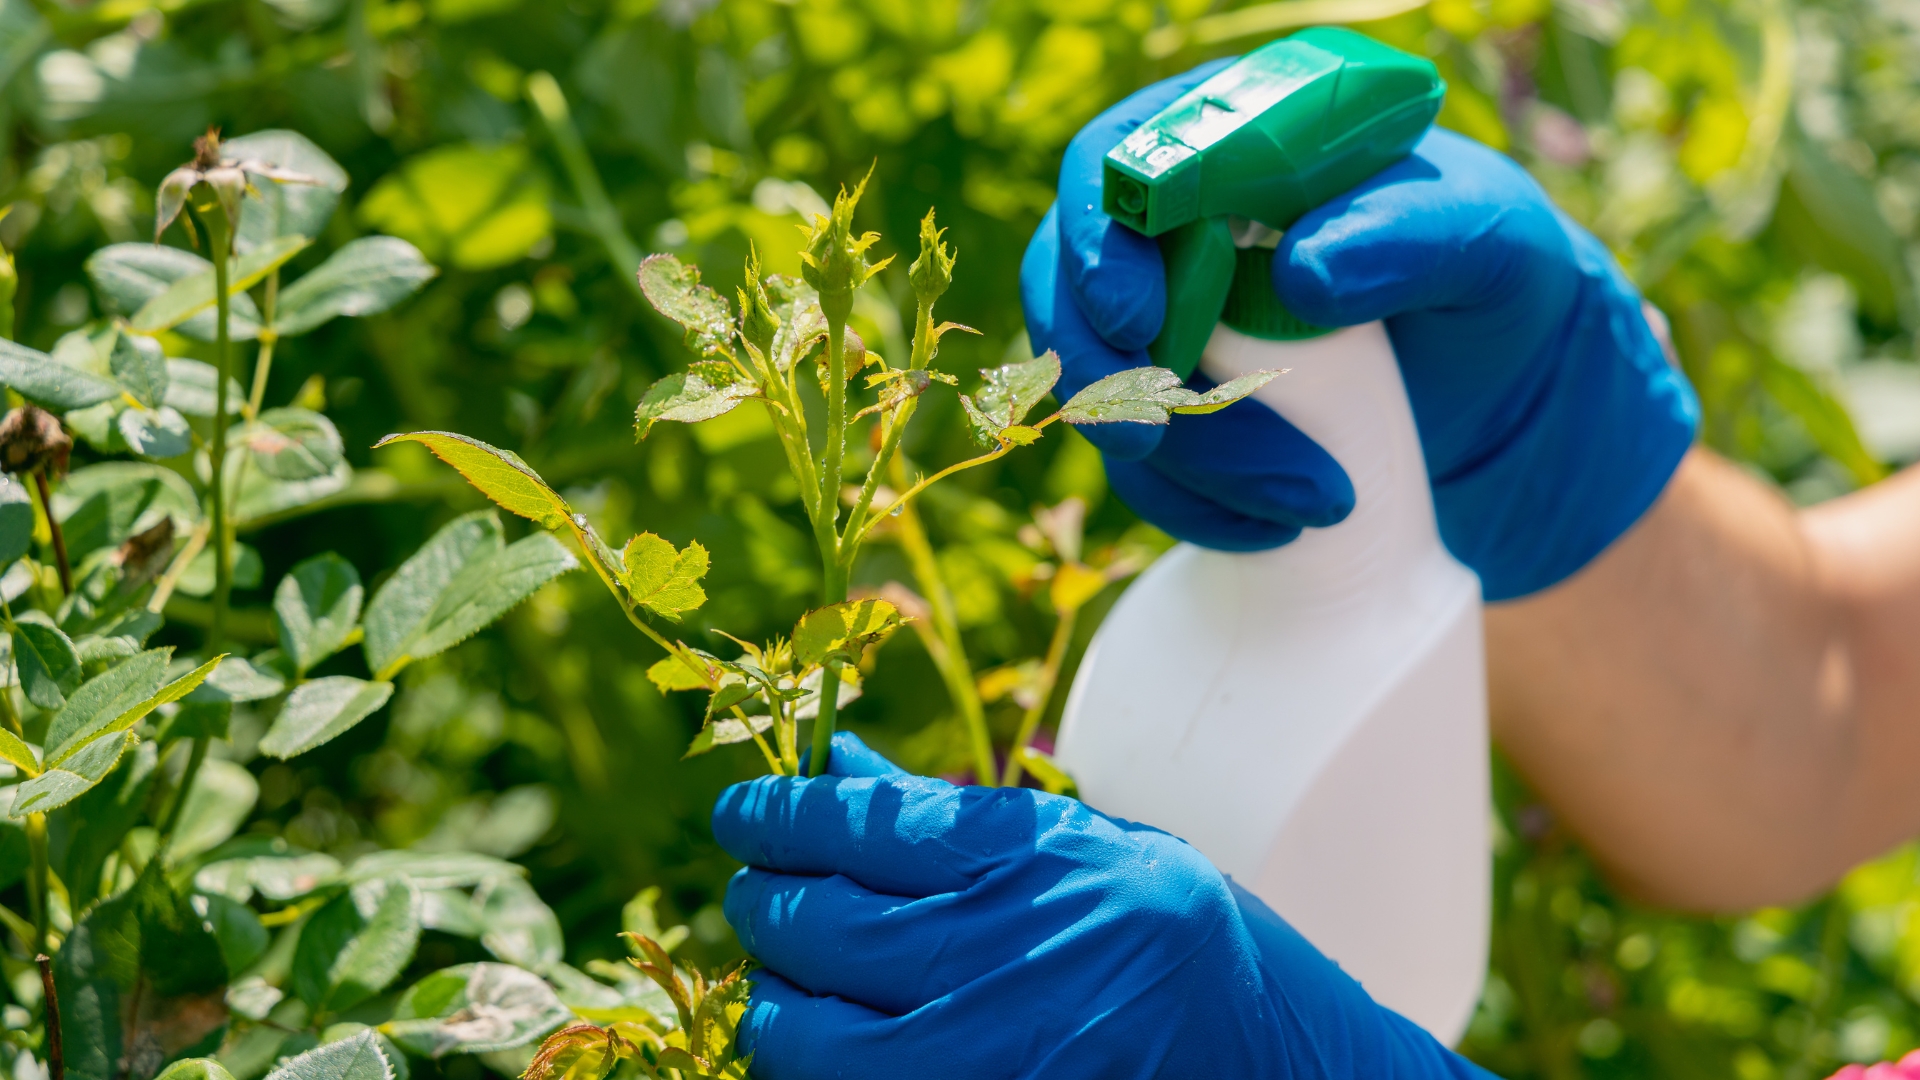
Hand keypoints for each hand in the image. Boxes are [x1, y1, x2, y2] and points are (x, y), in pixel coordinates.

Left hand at [712, 733, 1493, 1079]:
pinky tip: (825, 1046)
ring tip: (780, 980)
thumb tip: (837, 766)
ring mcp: (995, 1055)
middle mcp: (1013, 954)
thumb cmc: (1201, 946)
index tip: (743, 810)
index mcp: (1044, 861)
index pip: (861, 825)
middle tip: (754, 889)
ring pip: (807, 1037)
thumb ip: (958, 818)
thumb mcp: (1098, 850)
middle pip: (815, 926)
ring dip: (773, 1004)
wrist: (1298, 1074)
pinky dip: (818, 1072)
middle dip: (760, 902)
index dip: (779, 813)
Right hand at [1022, 66, 1698, 599]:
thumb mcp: (1486, 242)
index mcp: (1233, 142)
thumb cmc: (1495, 278)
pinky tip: (1278, 527)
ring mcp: (1167, 328)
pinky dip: (1195, 508)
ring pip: (1098, 390)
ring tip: (1306, 501)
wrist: (1508, 389)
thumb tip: (1300, 275)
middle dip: (1101, 370)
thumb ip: (1408, 235)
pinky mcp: (1176, 417)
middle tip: (1152, 439)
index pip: (1117, 161)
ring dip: (1178, 460)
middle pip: (1068, 283)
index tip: (1140, 315)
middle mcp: (1176, 231)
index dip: (1100, 236)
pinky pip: (1141, 468)